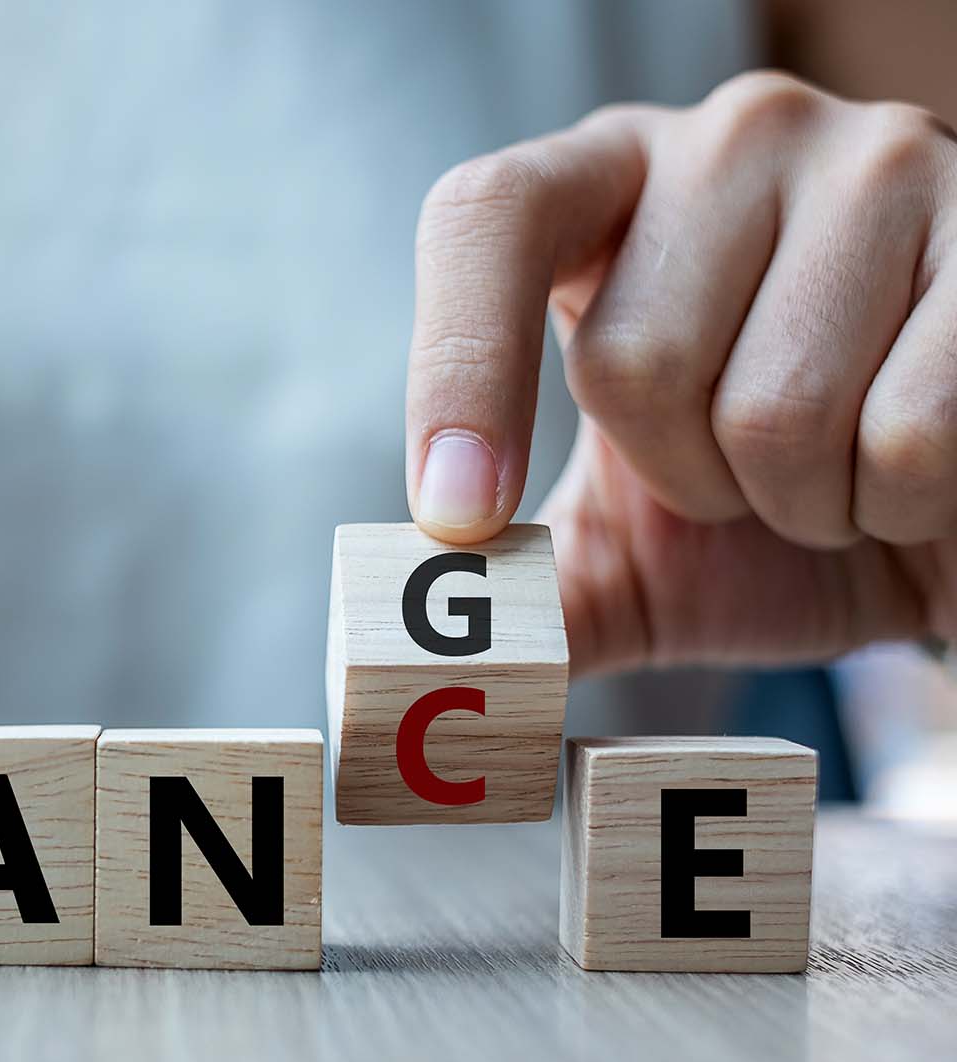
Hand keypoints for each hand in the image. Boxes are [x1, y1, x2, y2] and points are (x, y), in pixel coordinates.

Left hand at [405, 71, 956, 675]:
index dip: (458, 369)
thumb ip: (523, 591)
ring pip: (775, 408)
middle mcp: (728, 142)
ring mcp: (876, 164)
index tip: (461, 514)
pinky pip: (909, 432)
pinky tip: (921, 464)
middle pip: (630, 358)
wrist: (940, 518)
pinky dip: (907, 501)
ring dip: (803, 502)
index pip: (487, 216)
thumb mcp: (626, 549)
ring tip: (841, 467)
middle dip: (688, 481)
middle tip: (746, 476)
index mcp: (604, 189)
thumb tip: (421, 654)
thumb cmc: (771, 517)